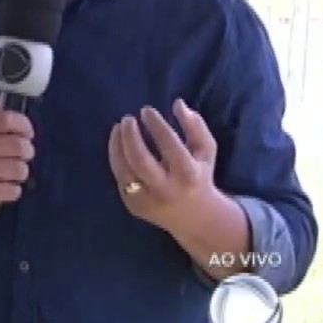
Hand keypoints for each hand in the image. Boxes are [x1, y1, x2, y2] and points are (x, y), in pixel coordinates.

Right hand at [0, 97, 35, 217]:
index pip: (6, 119)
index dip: (24, 125)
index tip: (27, 132)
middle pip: (18, 145)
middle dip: (27, 151)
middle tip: (23, 155)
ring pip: (19, 169)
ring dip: (21, 172)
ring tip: (13, 172)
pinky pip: (13, 190)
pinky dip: (14, 190)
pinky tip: (6, 186)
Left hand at [108, 99, 217, 230]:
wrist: (194, 219)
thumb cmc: (199, 176)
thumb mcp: (206, 152)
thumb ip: (195, 127)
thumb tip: (177, 103)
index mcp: (189, 174)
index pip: (170, 146)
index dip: (156, 125)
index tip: (146, 110)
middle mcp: (167, 189)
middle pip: (141, 160)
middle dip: (130, 136)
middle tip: (127, 118)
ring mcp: (148, 200)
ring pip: (124, 170)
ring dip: (117, 145)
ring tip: (118, 127)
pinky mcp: (133, 205)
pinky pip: (119, 178)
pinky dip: (116, 158)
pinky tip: (117, 143)